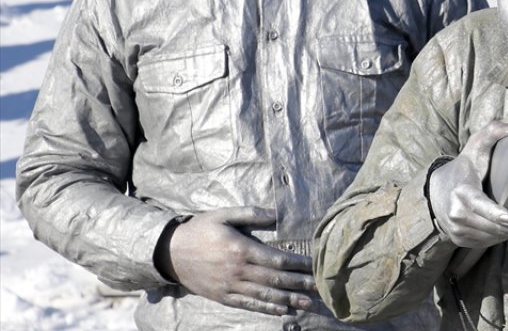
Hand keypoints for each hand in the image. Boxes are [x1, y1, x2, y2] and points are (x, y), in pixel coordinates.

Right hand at [156, 207, 314, 315]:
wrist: (170, 252)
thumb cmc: (201, 229)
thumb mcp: (224, 214)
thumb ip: (251, 213)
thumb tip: (277, 214)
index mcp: (241, 249)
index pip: (277, 260)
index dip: (299, 264)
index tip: (316, 265)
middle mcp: (238, 271)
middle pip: (276, 280)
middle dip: (300, 285)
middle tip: (321, 287)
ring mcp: (230, 286)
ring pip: (265, 296)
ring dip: (289, 300)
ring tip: (309, 303)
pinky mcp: (223, 296)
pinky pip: (249, 305)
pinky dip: (267, 309)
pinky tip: (282, 310)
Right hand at [429, 121, 507, 247]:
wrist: (437, 190)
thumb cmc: (464, 168)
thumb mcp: (476, 146)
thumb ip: (493, 132)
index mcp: (462, 192)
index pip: (479, 205)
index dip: (495, 213)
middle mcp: (456, 214)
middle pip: (491, 225)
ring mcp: (456, 230)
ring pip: (491, 236)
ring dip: (504, 229)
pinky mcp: (458, 240)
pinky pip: (485, 243)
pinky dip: (495, 235)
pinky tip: (498, 224)